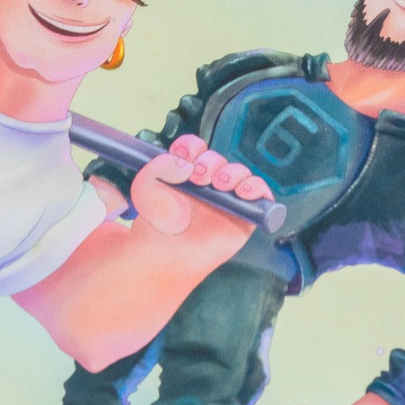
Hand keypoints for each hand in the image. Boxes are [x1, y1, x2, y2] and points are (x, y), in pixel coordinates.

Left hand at [128, 134, 272, 266]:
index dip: (191, 147)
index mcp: (185, 173)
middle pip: (217, 159)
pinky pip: (260, 194)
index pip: (195, 148)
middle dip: (208, 163)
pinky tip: (242, 192)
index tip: (181, 156)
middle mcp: (207, 183)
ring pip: (240, 172)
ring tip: (219, 185)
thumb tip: (186, 165)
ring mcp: (226, 199)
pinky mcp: (244, 216)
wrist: (163, 258)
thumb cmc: (155, 226)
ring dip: (231, 173)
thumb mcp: (144, 187)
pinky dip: (257, 188)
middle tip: (197, 178)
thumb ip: (160, 166)